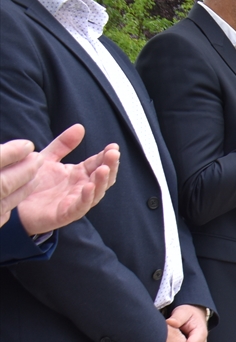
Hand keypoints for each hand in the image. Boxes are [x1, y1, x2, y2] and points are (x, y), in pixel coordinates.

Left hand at [4, 125, 119, 233]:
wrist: (15, 204)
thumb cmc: (34, 183)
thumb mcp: (48, 158)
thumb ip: (63, 144)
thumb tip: (80, 127)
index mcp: (79, 174)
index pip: (97, 163)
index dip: (106, 155)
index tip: (113, 146)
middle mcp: (81, 187)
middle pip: (102, 178)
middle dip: (110, 166)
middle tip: (114, 154)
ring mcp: (75, 201)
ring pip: (96, 193)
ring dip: (102, 181)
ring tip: (104, 169)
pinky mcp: (66, 214)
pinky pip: (80, 207)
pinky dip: (87, 198)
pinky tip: (89, 186)